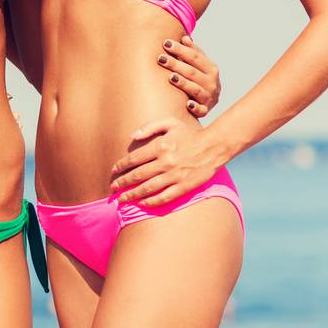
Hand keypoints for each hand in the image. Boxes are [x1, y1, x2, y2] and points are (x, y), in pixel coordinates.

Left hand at [109, 118, 228, 207]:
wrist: (214, 146)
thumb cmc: (190, 133)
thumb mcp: (169, 123)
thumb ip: (149, 127)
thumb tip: (132, 136)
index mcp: (159, 146)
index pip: (133, 159)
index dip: (121, 166)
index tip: (113, 171)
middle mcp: (165, 162)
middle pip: (137, 175)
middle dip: (122, 182)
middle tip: (113, 188)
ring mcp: (175, 175)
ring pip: (148, 188)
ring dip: (133, 194)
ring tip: (122, 199)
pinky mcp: (184, 186)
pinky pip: (165, 197)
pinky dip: (152, 201)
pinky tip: (143, 204)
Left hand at [155, 34, 221, 116]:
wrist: (210, 100)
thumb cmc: (199, 77)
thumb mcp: (199, 64)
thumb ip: (193, 51)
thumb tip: (185, 38)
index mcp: (211, 68)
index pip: (195, 57)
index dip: (181, 50)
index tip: (165, 43)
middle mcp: (212, 83)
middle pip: (192, 72)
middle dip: (176, 64)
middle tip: (160, 58)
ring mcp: (209, 97)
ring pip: (195, 89)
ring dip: (183, 83)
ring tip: (171, 77)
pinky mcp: (205, 111)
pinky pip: (201, 110)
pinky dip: (195, 107)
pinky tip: (187, 104)